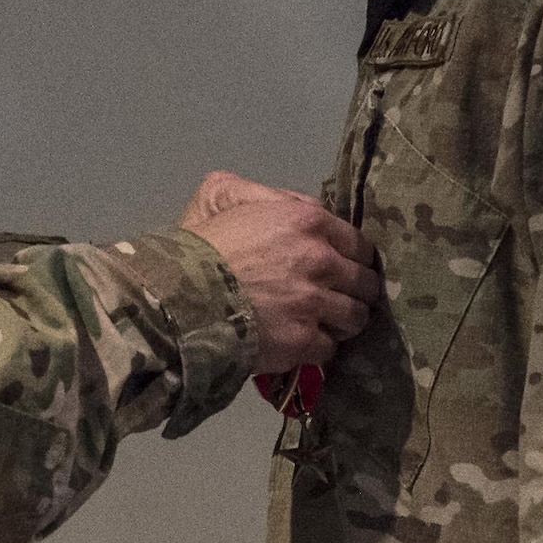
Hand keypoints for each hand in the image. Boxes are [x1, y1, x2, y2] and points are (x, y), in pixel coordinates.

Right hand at [180, 171, 379, 371]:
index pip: (358, 243)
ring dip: (342, 322)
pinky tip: (301, 342)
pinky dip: (317, 348)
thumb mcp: (222, 193)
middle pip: (365, 283)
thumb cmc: (198, 244)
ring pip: (356, 318)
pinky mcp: (303, 342)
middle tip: (337, 298)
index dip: (353, 258)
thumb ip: (268, 194)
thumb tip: (299, 205)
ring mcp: (314, 304)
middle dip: (354, 291)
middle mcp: (320, 261)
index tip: (346, 268)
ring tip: (325, 324)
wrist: (178, 296)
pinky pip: (329, 349)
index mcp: (307, 220)